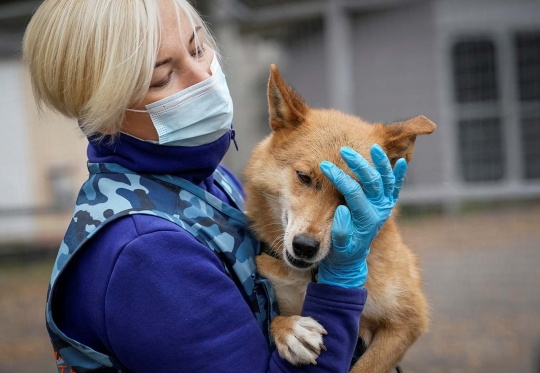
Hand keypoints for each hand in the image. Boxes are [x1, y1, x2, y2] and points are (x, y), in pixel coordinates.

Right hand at [317, 144, 406, 288]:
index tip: (324, 166)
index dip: (339, 178)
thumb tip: (342, 210)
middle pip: (372, 181)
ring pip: (387, 180)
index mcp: (366, 219)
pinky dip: (399, 174)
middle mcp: (379, 210)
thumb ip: (340, 231)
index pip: (353, 192)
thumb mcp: (338, 246)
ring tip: (373, 147)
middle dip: (358, 164)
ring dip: (381, 163)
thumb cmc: (341, 252)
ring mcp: (385, 206)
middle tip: (344, 150)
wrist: (352, 260)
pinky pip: (396, 187)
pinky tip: (401, 160)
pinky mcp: (387, 205)